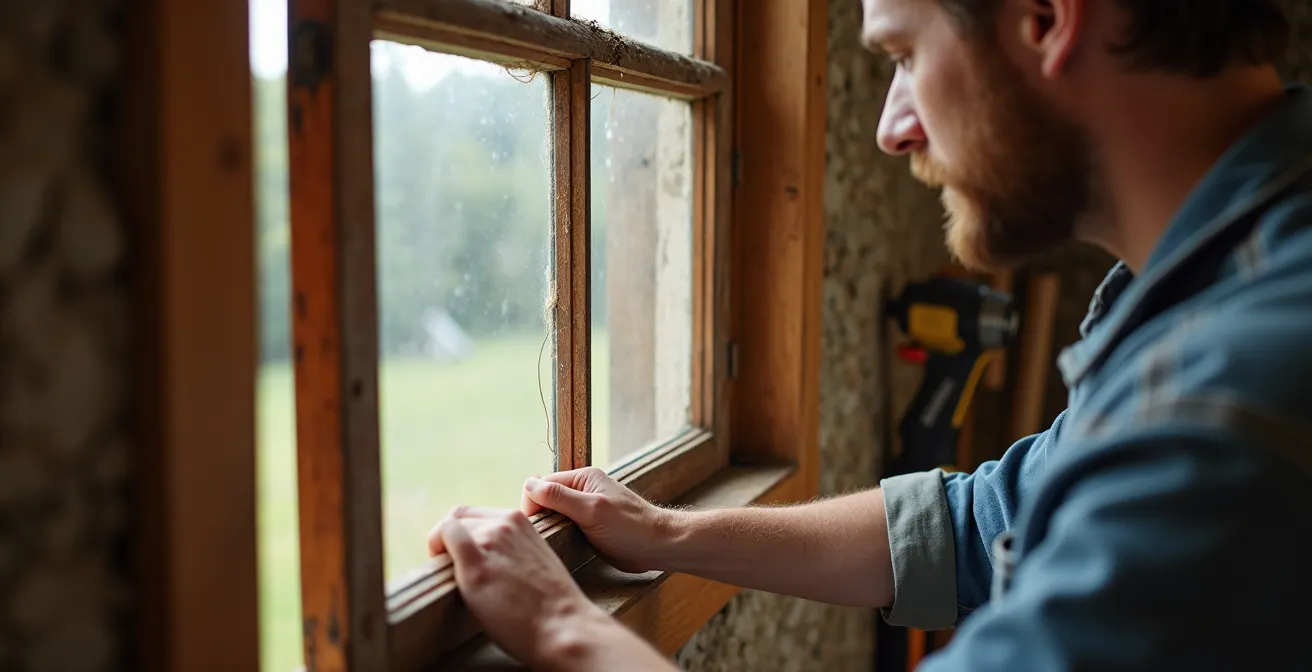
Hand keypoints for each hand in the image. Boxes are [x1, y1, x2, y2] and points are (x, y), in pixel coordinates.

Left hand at [427, 507, 604, 667]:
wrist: (562, 625)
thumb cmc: (549, 603)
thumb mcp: (533, 559)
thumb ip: (511, 548)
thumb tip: (485, 554)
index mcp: (521, 521)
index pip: (477, 514)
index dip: (465, 532)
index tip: (463, 552)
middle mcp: (505, 524)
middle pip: (461, 517)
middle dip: (451, 538)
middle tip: (450, 565)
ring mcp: (490, 541)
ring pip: (450, 526)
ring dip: (443, 546)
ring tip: (449, 572)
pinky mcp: (476, 563)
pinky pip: (445, 535)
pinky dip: (436, 545)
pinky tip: (439, 566)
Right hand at [520, 467, 675, 573]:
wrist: (658, 546)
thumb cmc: (630, 528)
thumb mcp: (591, 510)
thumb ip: (560, 496)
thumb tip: (529, 484)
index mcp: (583, 478)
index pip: (543, 484)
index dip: (533, 503)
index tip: (535, 526)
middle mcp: (584, 489)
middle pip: (547, 498)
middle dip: (541, 515)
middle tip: (543, 537)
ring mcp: (588, 507)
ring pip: (555, 514)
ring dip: (551, 526)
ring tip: (551, 543)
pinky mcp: (591, 525)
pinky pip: (566, 526)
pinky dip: (560, 534)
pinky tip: (561, 546)